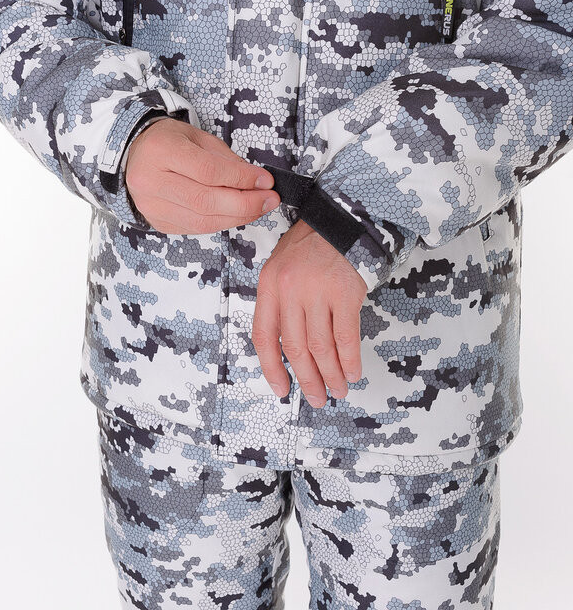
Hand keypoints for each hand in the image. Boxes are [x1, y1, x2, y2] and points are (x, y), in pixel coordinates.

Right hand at [125, 118, 279, 233]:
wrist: (133, 155)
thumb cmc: (168, 142)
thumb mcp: (197, 137)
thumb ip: (226, 159)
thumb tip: (256, 180)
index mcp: (162, 151)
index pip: (208, 171)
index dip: (241, 179)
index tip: (265, 181)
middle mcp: (151, 181)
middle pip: (205, 201)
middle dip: (245, 204)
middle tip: (269, 200)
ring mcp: (151, 206)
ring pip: (202, 221)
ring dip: (237, 217)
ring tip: (258, 208)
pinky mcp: (157, 222)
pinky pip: (195, 228)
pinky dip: (221, 223)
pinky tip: (236, 214)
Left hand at [252, 218, 367, 407]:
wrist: (343, 217)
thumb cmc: (312, 243)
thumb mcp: (282, 266)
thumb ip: (280, 302)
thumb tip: (288, 348)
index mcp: (269, 285)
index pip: (264, 336)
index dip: (271, 368)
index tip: (281, 388)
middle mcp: (290, 289)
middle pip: (295, 347)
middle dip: (306, 379)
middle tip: (315, 398)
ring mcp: (318, 291)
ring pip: (321, 347)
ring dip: (330, 375)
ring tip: (337, 390)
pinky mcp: (345, 292)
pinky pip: (346, 336)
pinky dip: (350, 359)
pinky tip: (352, 371)